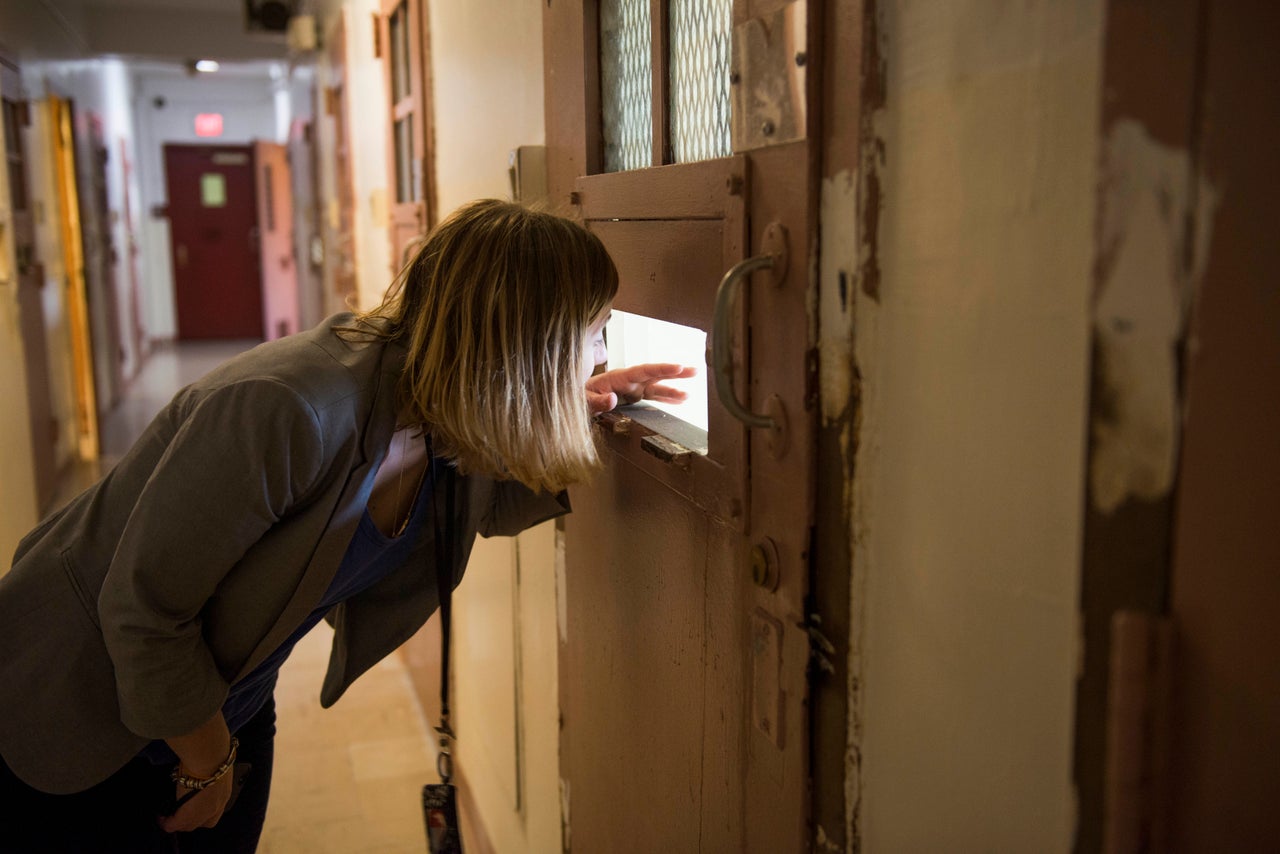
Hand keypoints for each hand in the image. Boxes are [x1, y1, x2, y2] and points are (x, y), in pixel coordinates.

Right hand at [159, 711, 233, 831]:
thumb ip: (208, 769)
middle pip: (204, 822)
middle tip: (178, 813)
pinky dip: (167, 822)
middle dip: (192, 820)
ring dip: (179, 821)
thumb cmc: (211, 752)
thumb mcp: (213, 764)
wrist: (208, 755)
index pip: (216, 810)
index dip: (204, 812)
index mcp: (225, 792)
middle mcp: (218, 805)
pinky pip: (174, 824)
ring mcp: (204, 813)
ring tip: (167, 816)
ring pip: (190, 825)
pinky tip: (160, 817)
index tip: (192, 806)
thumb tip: (201, 764)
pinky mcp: (188, 815)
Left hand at [585, 363, 696, 414]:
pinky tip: (678, 401)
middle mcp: (628, 381)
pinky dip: (665, 399)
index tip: (678, 367)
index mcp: (617, 377)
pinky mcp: (632, 397)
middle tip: (695, 370)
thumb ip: (595, 400)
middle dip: (674, 372)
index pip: (643, 370)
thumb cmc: (576, 396)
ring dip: (673, 388)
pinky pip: (651, 396)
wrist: (573, 399)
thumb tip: (610, 399)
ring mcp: (631, 388)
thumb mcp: (582, 400)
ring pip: (656, 386)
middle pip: (654, 374)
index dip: (661, 368)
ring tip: (689, 394)